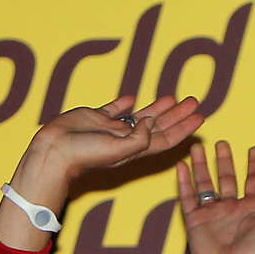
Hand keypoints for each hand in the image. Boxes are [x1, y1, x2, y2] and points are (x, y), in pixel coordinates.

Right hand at [0, 94, 203, 250]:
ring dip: (158, 108)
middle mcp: (126, 139)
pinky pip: (114, 110)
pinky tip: (133, 99)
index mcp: (134, 150)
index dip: (184, 128)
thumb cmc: (84, 155)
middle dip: (177, 115)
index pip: (166, 138)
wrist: (54, 151)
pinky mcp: (95, 118)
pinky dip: (125, 105)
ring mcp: (110, 129)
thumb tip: (151, 123)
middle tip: (194, 101)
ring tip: (174, 97)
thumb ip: (139, 138)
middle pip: (158, 126)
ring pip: (140, 116)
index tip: (200, 117)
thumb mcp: (119, 150)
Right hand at [178, 141, 254, 253]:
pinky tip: (182, 165)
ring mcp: (213, 214)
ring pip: (206, 184)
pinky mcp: (195, 220)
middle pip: (228, 178)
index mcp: (252, 210)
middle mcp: (232, 209)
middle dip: (225, 161)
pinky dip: (184, 181)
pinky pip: (188, 197)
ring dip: (203, 165)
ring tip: (198, 147)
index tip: (254, 149)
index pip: (254, 181)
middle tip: (222, 142)